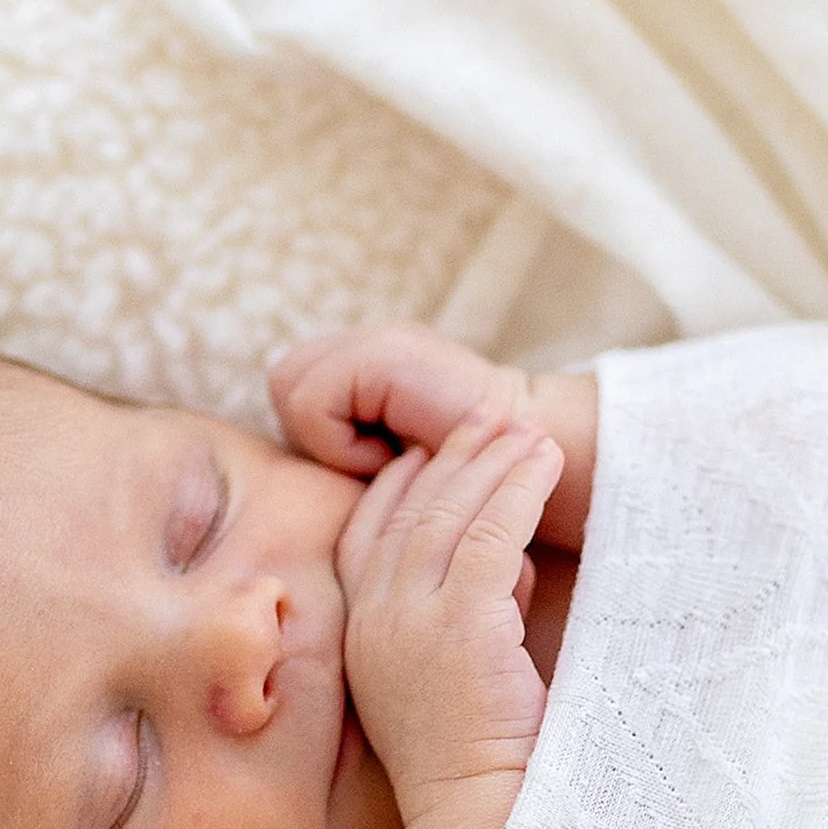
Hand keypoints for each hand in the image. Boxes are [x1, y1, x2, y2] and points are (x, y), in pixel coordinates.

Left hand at [273, 322, 595, 552]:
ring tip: (386, 460)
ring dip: (330, 441)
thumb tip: (298, 465)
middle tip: (372, 462)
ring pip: (290, 389)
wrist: (543, 462)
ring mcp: (374, 340)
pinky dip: (343, 445)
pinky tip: (392, 456)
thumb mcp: (402, 470)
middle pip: (283, 379)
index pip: (293, 389)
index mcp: (372, 363)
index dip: (319, 438)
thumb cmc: (482, 488)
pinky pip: (315, 406)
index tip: (372, 468)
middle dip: (314, 433)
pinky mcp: (379, 356)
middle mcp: (369, 340)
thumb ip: (357, 457)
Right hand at [334, 408, 561, 823]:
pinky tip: (543, 464)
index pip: (366, 534)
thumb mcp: (453, 675)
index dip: (398, 484)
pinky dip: (517, 491)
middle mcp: (375, 622)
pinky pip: (488, 537)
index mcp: (363, 635)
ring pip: (448, 515)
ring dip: (492, 462)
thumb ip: (462, 618)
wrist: (483, 818)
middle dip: (452, 457)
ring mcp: (411, 623)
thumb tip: (505, 567)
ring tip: (527, 429)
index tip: (429, 449)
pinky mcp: (461, 628)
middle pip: (407, 512)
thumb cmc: (480, 761)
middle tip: (490, 418)